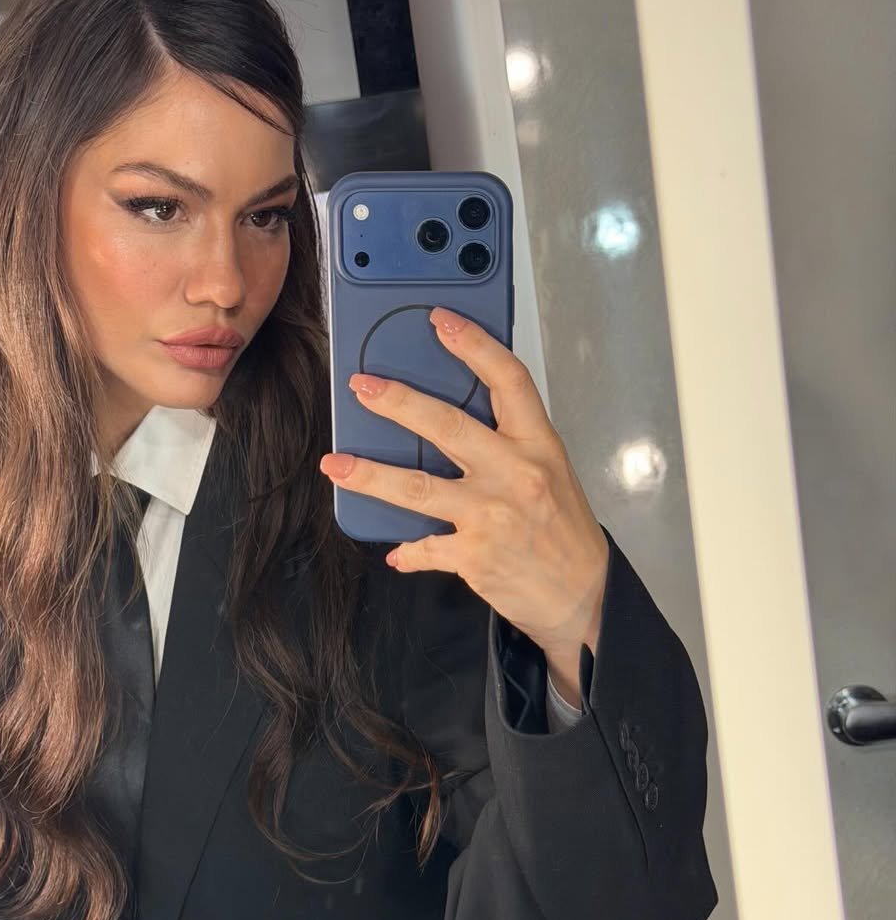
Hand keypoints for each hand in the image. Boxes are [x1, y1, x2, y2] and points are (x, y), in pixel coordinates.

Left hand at [319, 307, 608, 707]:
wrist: (584, 598)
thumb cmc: (565, 534)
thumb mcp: (552, 475)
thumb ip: (510, 446)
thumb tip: (451, 424)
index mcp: (539, 445)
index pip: (507, 380)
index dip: (473, 345)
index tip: (440, 321)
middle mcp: (515, 474)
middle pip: (447, 425)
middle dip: (398, 402)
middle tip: (362, 387)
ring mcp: (492, 515)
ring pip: (418, 486)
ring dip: (370, 474)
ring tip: (336, 464)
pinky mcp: (474, 555)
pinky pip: (425, 546)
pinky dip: (407, 550)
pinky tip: (396, 551)